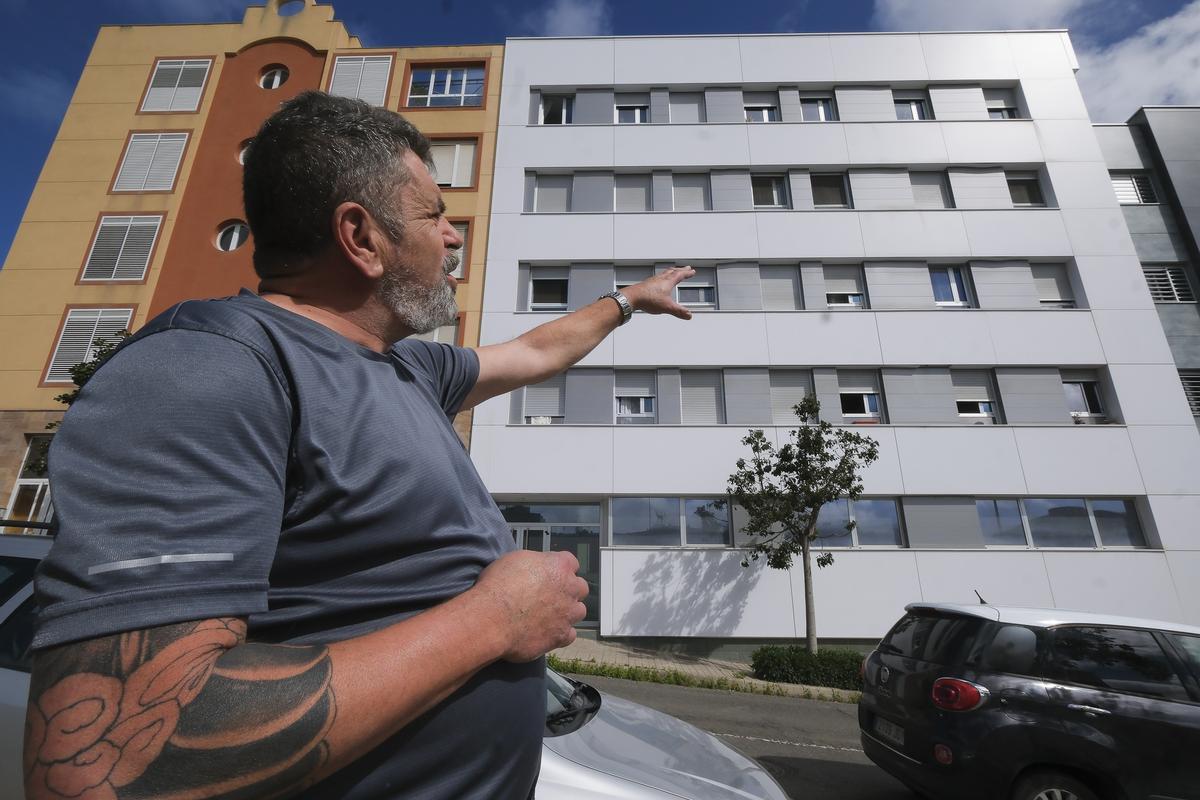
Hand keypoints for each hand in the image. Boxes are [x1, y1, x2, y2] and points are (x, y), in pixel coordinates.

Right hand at [471, 550, 587, 662]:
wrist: (491, 619)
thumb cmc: (497, 588)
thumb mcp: (513, 560)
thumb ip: (533, 563)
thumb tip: (534, 567)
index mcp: (558, 565)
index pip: (571, 562)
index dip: (560, 568)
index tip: (552, 573)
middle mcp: (568, 588)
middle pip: (580, 587)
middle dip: (569, 590)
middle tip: (551, 595)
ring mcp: (567, 613)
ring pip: (579, 611)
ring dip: (568, 612)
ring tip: (550, 615)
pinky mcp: (561, 635)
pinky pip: (569, 634)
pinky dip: (561, 633)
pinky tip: (547, 632)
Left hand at [621, 266, 695, 319]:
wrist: (632, 297)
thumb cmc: (647, 299)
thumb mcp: (667, 307)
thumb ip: (678, 311)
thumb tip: (688, 314)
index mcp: (667, 282)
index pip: (680, 275)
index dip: (687, 273)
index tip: (692, 271)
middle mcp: (660, 279)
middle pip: (672, 271)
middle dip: (681, 270)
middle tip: (686, 268)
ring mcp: (652, 281)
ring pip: (664, 273)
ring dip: (671, 271)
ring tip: (673, 272)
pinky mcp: (646, 284)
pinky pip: (657, 278)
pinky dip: (661, 277)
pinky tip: (658, 282)